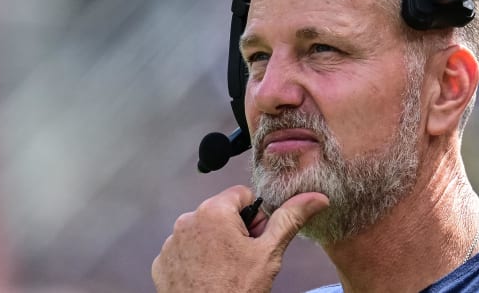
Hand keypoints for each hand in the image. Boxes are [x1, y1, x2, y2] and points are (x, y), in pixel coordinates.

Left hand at [151, 185, 328, 292]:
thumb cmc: (238, 289)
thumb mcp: (269, 253)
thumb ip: (290, 218)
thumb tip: (316, 197)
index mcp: (214, 211)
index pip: (243, 195)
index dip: (256, 216)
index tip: (258, 239)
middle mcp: (187, 220)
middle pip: (222, 213)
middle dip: (236, 230)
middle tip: (245, 259)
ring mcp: (171, 244)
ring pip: (204, 232)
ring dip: (216, 245)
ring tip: (226, 271)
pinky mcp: (162, 264)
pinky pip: (185, 251)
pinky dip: (197, 260)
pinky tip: (208, 278)